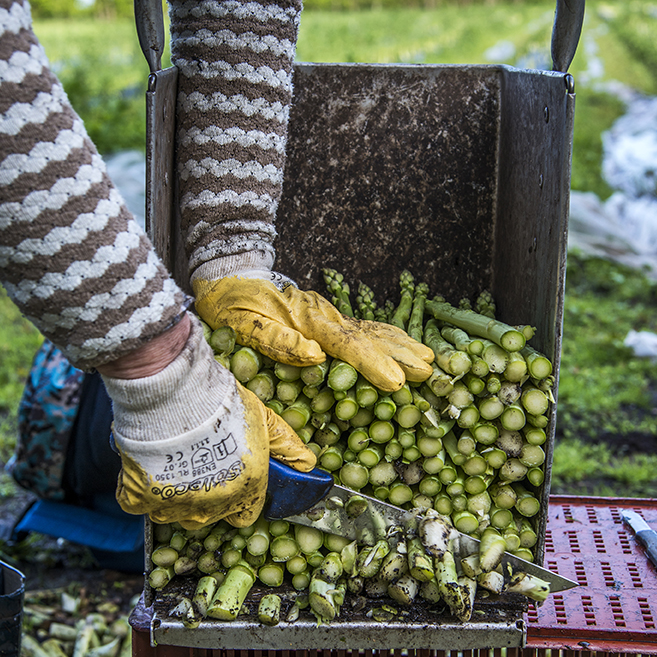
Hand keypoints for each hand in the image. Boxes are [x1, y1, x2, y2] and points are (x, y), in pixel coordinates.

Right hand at [100, 315, 314, 529]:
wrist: (175, 393)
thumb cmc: (222, 406)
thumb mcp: (265, 420)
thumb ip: (287, 445)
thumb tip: (307, 463)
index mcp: (245, 491)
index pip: (245, 516)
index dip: (239, 501)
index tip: (230, 483)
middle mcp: (211, 506)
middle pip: (208, 517)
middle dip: (205, 497)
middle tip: (199, 465)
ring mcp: (174, 505)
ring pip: (172, 513)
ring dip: (174, 496)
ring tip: (173, 465)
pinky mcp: (141, 497)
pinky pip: (140, 503)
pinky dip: (141, 490)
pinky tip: (147, 468)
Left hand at [192, 273, 434, 392]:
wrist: (229, 275)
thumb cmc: (232, 303)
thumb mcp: (243, 323)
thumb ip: (277, 341)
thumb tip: (315, 356)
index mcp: (307, 321)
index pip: (347, 345)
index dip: (373, 364)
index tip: (396, 381)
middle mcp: (324, 317)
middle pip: (369, 337)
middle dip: (400, 356)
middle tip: (427, 372)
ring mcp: (328, 316)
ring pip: (371, 331)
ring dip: (401, 346)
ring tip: (428, 359)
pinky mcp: (326, 319)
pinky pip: (363, 329)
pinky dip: (387, 336)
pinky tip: (402, 344)